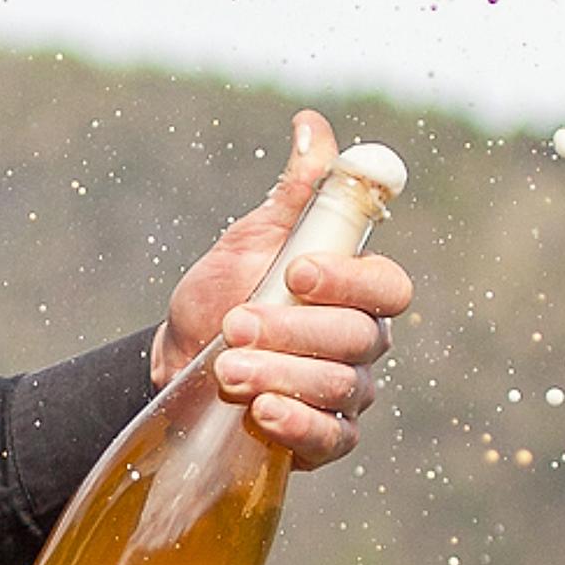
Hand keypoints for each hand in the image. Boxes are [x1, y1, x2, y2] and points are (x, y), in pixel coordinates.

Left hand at [154, 109, 416, 472]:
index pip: (385, 286)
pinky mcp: (325, 439)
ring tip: (230, 369)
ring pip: (342, 386)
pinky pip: (331, 438)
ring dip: (284, 375)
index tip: (293, 271)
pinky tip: (263, 412)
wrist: (179, 358)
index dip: (346, 280)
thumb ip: (296, 192)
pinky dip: (299, 424)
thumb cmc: (224, 289)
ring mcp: (348, 393)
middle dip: (295, 331)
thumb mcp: (253, 236)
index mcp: (356, 291)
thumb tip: (311, 125)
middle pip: (360, 339)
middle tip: (236, 324)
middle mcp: (363, 343)